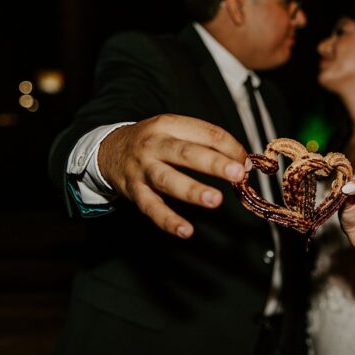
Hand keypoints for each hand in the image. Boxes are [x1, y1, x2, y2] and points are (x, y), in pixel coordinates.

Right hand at [98, 114, 248, 238]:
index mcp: (170, 124)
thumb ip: (205, 143)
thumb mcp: (174, 130)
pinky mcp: (134, 191)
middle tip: (237, 173)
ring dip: (192, 190)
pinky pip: (152, 208)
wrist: (109, 149)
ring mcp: (143, 169)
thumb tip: (242, 161)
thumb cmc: (152, 141)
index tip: (246, 161)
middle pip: (186, 153)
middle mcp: (155, 144)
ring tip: (215, 200)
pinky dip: (168, 220)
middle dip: (213, 163)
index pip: (205, 132)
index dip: (229, 147)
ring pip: (168, 180)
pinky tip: (186, 230)